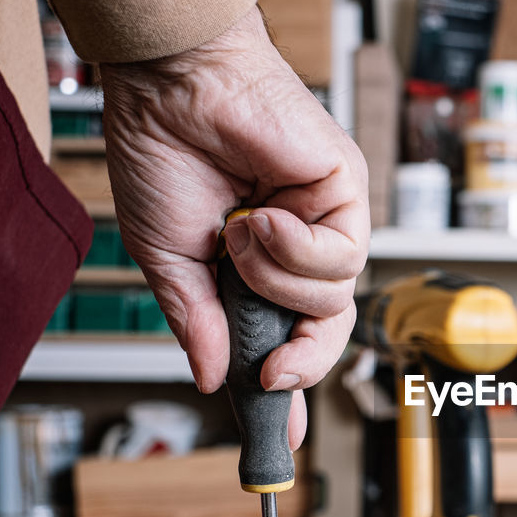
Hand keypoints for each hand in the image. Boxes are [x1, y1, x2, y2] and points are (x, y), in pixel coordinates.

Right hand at [98, 9, 369, 448]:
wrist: (173, 87)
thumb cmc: (167, 154)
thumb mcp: (170, 260)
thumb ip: (198, 322)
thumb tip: (210, 378)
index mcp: (261, 266)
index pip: (291, 335)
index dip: (292, 381)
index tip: (285, 430)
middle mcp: (302, 247)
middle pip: (330, 328)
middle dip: (301, 359)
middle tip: (270, 373)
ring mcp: (328, 221)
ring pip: (335, 296)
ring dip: (275, 277)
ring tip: (239, 234)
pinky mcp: (348, 192)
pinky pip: (341, 255)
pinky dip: (293, 246)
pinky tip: (261, 215)